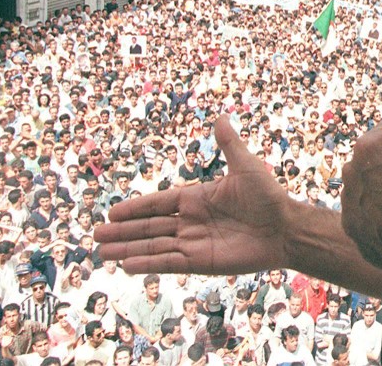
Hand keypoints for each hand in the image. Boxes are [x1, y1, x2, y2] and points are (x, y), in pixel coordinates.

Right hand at [95, 113, 291, 274]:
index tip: (113, 212)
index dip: (135, 207)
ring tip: (102, 253)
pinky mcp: (201, 262)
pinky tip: (127, 265)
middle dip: (123, 231)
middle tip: (96, 235)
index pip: (158, 203)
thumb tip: (220, 116)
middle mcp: (191, 221)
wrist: (285, 228)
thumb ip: (229, 145)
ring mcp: (195, 243)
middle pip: (150, 226)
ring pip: (154, 245)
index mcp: (197, 198)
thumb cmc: (268, 196)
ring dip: (128, 248)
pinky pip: (169, 262)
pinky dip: (148, 263)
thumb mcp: (246, 166)